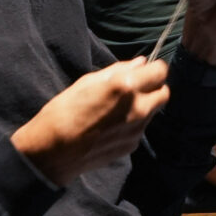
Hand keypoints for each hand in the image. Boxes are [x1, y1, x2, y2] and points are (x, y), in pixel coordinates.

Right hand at [9, 58, 169, 186]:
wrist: (51, 154)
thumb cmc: (64, 111)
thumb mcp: (88, 82)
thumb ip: (120, 70)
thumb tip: (142, 62)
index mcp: (125, 86)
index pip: (160, 71)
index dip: (154, 68)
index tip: (145, 70)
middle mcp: (137, 107)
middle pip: (164, 92)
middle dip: (154, 88)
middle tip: (137, 88)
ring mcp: (136, 129)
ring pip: (154, 110)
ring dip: (145, 105)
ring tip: (120, 108)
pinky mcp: (131, 146)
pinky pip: (141, 128)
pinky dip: (134, 123)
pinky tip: (113, 125)